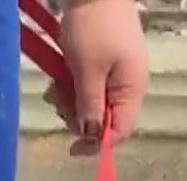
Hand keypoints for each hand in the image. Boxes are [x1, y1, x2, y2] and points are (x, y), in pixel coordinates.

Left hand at [48, 0, 148, 153]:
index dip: (97, 144)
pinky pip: (89, 86)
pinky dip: (73, 86)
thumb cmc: (94, 27)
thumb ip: (90, 104)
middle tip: (57, 100)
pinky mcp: (104, 63)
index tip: (72, 147)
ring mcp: (117, 74)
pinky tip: (59, 76)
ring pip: (94, 103)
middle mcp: (128, 87)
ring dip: (72, 100)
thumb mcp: (87, 69)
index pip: (120, 131)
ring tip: (55, 84)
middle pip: (105, 119)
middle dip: (79, 116)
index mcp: (131, 90)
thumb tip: (91, 135)